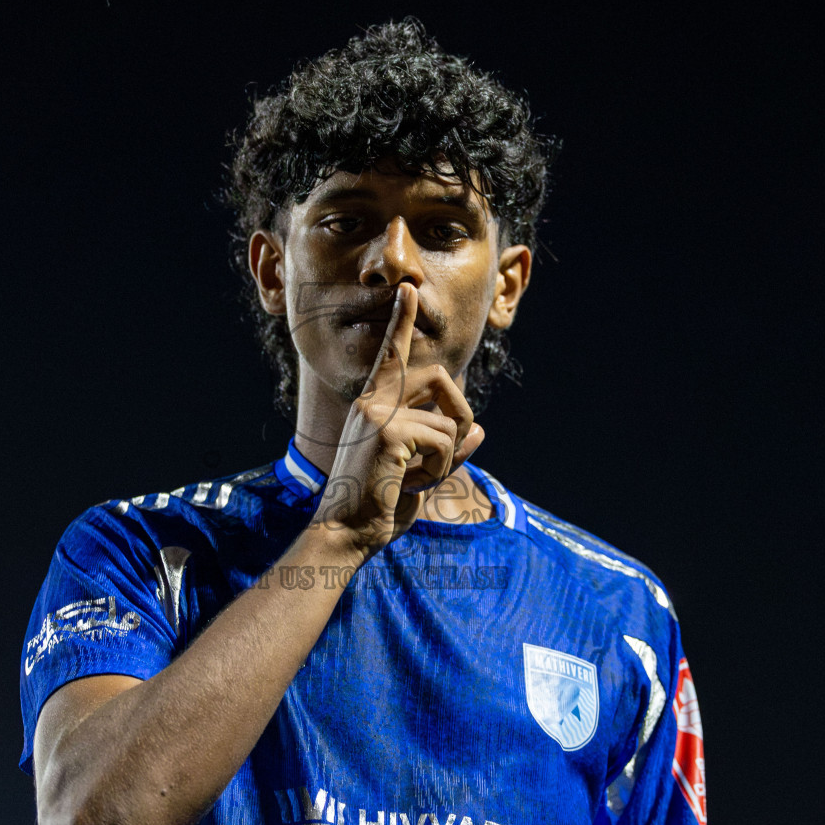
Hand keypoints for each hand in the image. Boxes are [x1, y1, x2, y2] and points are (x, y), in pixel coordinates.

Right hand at [310, 282, 484, 557]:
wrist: (345, 533)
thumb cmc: (379, 506)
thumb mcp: (420, 473)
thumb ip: (448, 448)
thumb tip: (479, 429)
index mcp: (373, 405)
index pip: (392, 355)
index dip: (402, 321)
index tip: (408, 290)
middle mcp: (372, 401)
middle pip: (441, 378)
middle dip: (461, 415)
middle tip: (449, 452)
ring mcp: (378, 414)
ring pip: (449, 421)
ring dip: (447, 458)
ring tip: (415, 480)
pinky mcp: (389, 432)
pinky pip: (444, 442)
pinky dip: (440, 470)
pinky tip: (410, 485)